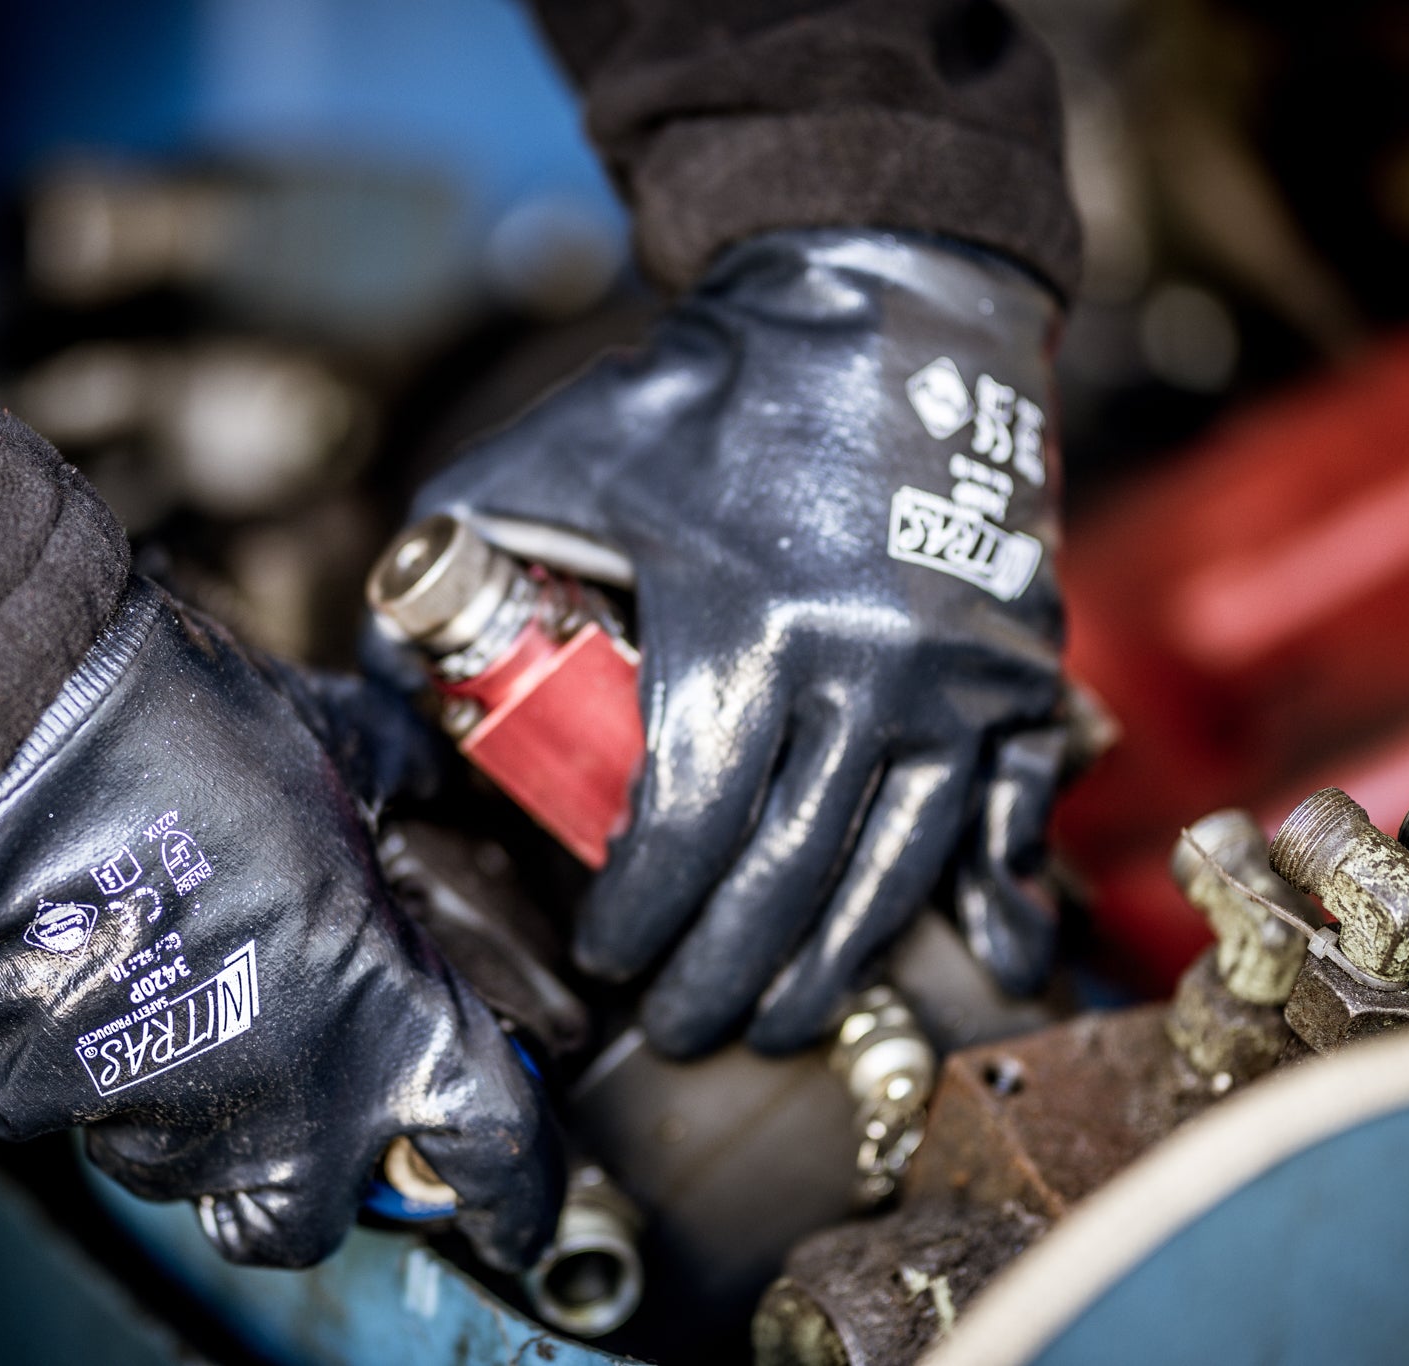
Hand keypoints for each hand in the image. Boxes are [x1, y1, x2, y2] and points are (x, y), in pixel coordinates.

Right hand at [0, 580, 560, 1268]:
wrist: (19, 737)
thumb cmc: (188, 743)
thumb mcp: (341, 756)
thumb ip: (403, 786)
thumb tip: (429, 777)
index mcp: (389, 1025)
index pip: (496, 1157)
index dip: (516, 1196)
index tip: (511, 1211)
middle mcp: (289, 1102)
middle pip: (323, 1216)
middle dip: (320, 1174)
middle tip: (309, 1094)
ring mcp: (159, 1120)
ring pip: (195, 1174)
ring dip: (203, 1115)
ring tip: (183, 997)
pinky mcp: (41, 1106)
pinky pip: (83, 1120)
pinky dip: (95, 1071)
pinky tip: (96, 980)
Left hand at [411, 229, 1066, 1055]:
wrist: (881, 310)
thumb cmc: (702, 396)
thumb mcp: (551, 454)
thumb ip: (454, 553)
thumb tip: (388, 672)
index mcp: (744, 624)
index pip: (681, 827)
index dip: (639, 916)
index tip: (608, 956)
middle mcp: (865, 668)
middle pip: (786, 875)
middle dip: (723, 974)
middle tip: (680, 1024)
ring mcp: (956, 678)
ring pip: (893, 869)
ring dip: (830, 965)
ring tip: (776, 1018)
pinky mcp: (1019, 669)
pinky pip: (1009, 812)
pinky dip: (991, 895)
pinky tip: (983, 964)